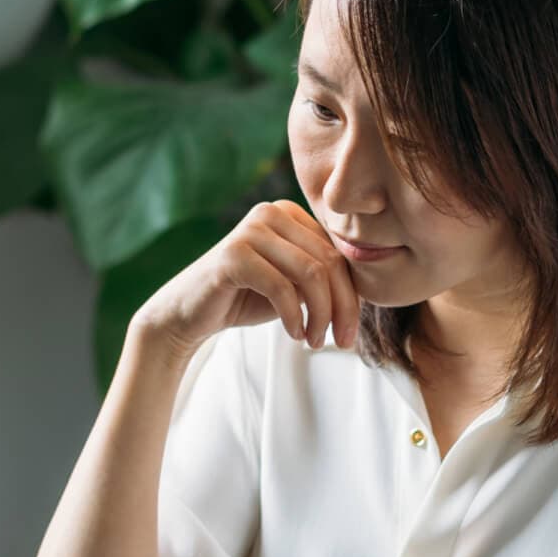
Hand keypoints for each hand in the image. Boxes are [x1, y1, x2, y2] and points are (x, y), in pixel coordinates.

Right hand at [132, 198, 360, 360]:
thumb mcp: (294, 287)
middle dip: (341, 309)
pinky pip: (282, 286)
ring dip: (320, 315)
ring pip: (311, 274)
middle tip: (340, 343)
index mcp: (290, 214)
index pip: (338, 254)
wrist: (189, 314)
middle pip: (329, 263)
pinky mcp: (233, 253)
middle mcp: (271, 212)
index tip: (349, 333)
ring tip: (314, 341)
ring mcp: (251, 229)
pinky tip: (293, 334)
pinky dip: (294, 316)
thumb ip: (324, 279)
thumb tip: (368, 294)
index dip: (351, 297)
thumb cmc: (246, 299)